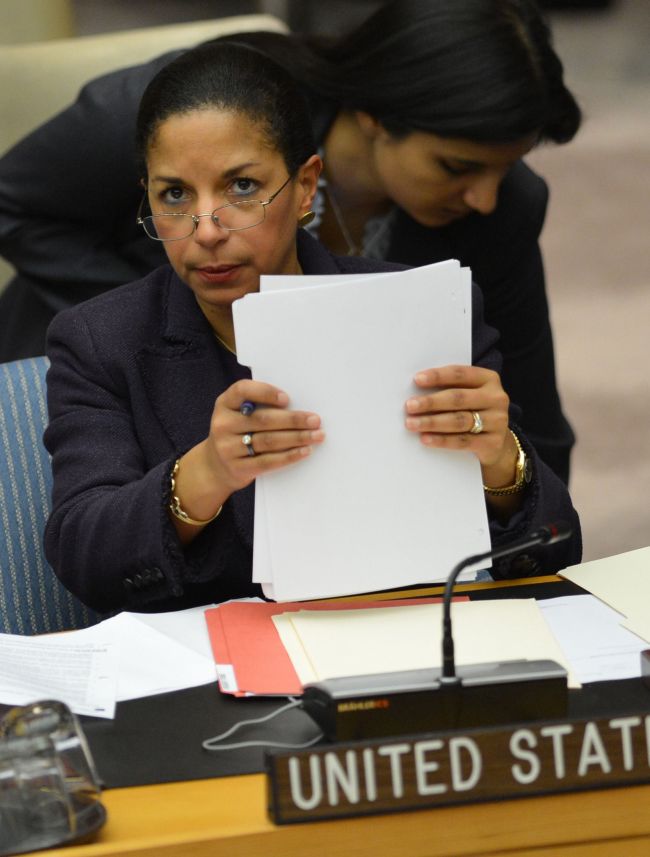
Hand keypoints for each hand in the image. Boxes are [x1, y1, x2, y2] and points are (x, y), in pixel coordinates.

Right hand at [205, 379, 324, 493]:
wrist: (215, 466)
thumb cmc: (237, 432)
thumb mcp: (237, 414)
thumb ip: (258, 407)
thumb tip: (298, 406)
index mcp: (224, 404)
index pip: (242, 391)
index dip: (265, 392)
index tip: (287, 399)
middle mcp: (223, 424)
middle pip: (263, 419)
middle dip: (293, 419)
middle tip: (315, 420)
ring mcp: (228, 448)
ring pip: (268, 441)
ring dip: (297, 438)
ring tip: (317, 436)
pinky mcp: (238, 468)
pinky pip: (268, 461)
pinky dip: (289, 456)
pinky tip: (305, 451)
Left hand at [404, 365, 511, 472]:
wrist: (496, 442)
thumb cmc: (473, 411)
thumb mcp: (468, 395)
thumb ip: (449, 389)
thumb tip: (416, 390)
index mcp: (489, 379)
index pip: (460, 374)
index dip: (438, 376)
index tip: (417, 380)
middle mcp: (496, 398)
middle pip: (458, 398)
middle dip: (431, 402)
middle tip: (409, 406)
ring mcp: (497, 421)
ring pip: (459, 420)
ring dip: (432, 422)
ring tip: (412, 423)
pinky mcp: (493, 443)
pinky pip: (463, 441)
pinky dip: (442, 440)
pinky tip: (426, 439)